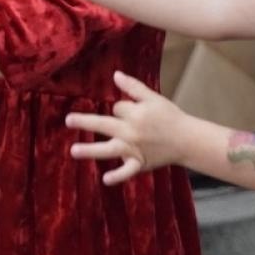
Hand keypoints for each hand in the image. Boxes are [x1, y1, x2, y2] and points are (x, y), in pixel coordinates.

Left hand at [65, 72, 190, 184]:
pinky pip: (127, 171)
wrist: (186, 139)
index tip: (132, 113)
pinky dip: (118, 176)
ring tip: (73, 151)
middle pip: (104, 125)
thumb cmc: (169, 117)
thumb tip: (115, 75)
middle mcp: (132, 131)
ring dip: (90, 150)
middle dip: (85, 122)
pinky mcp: (140, 164)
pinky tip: (105, 179)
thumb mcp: (153, 98)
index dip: (122, 109)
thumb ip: (133, 87)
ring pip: (108, 149)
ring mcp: (134, 149)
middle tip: (68, 120)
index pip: (117, 108)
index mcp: (136, 113)